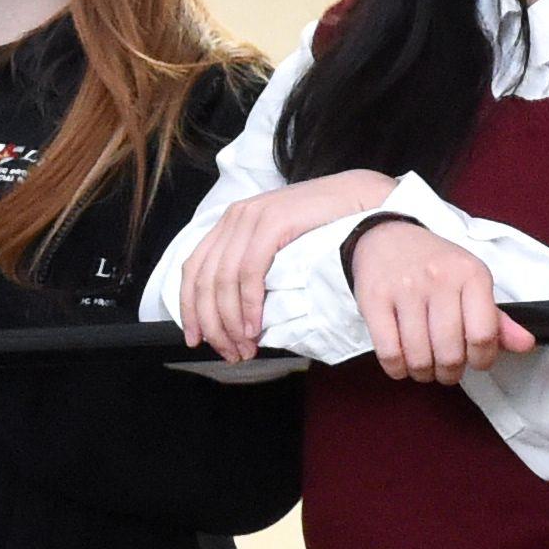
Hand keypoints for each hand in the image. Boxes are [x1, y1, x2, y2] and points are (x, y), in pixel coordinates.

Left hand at [172, 168, 393, 359]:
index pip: (193, 270)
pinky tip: (256, 326)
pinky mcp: (272, 223)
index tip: (196, 339)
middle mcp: (234, 218)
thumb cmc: (325, 224)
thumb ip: (255, 265)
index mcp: (230, 222)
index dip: (190, 309)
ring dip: (231, 322)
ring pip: (223, 281)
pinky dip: (249, 304)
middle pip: (204, 280)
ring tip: (245, 346)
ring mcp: (251, 218)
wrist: (359, 196)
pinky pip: (249, 272)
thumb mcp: (279, 243)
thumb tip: (239, 313)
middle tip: (229, 351)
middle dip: (213, 324)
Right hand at [350, 220, 535, 381]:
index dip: (482, 359)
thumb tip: (527, 343)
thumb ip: (498, 317)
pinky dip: (398, 369)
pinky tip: (403, 363)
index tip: (476, 361)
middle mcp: (439, 279)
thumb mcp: (472, 280)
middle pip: (450, 352)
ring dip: (424, 373)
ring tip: (426, 367)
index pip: (484, 335)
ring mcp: (405, 289)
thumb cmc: (434, 263)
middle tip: (448, 369)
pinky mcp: (374, 300)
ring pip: (419, 357)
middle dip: (451, 372)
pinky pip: (389, 353)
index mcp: (471, 274)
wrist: (386, 236)